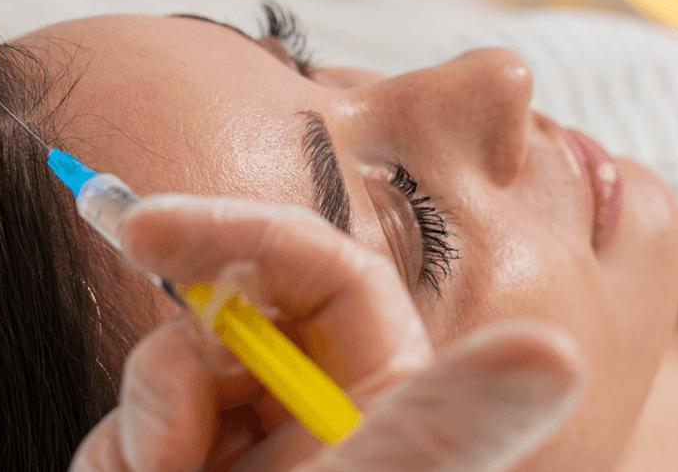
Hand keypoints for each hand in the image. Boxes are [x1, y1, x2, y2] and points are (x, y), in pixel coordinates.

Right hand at [71, 196, 586, 471]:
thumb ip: (440, 431)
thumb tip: (557, 352)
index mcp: (395, 408)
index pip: (329, 276)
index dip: (243, 234)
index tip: (145, 229)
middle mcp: (329, 423)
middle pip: (246, 310)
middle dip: (185, 339)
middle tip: (146, 354)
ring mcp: (252, 456)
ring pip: (175, 371)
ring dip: (146, 420)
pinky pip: (131, 433)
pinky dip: (120, 461)